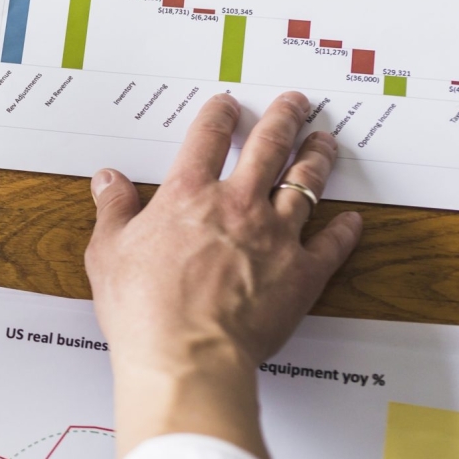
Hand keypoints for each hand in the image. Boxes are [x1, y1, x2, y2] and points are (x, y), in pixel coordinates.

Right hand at [84, 91, 361, 458]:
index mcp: (188, 195)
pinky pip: (333, 243)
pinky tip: (351, 220)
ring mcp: (277, 236)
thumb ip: (113, 210)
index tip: (228, 105)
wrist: (187, 356)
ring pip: (306, 183)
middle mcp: (238, 205)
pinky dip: (345, 229)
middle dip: (284, 118)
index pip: (207, 138)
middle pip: (269, 147)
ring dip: (317, 158)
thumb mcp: (108, 253)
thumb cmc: (144, 310)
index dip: (219, 115)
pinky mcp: (303, 273)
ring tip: (324, 142)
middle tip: (295, 103)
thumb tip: (107, 181)